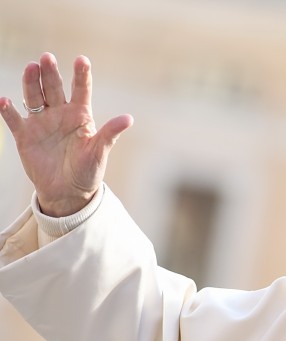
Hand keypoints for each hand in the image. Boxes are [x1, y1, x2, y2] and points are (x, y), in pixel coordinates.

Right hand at [0, 53, 132, 216]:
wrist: (68, 192)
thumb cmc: (88, 171)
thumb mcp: (100, 152)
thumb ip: (110, 133)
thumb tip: (129, 118)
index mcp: (80, 115)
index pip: (81, 90)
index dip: (81, 75)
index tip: (81, 60)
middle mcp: (60, 114)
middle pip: (54, 88)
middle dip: (50, 73)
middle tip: (47, 58)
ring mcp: (41, 122)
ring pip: (34, 97)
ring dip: (31, 83)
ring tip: (31, 68)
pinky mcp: (25, 135)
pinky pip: (14, 119)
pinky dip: (8, 110)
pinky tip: (4, 101)